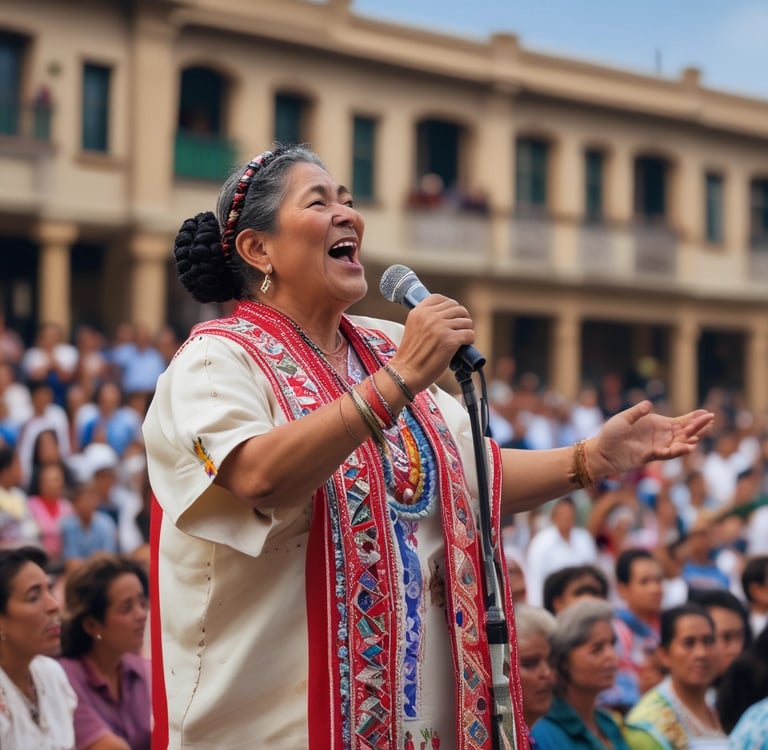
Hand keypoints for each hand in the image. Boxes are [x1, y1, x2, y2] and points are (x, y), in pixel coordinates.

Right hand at [388, 295, 474, 392]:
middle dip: (461, 318)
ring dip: (466, 330)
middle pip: (457, 308)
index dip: (450, 306)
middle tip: (460, 328)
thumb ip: (425, 319)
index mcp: (419, 312)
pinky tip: (464, 345)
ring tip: (461, 339)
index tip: (452, 315)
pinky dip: (470, 340)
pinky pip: (469, 334)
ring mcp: (440, 327)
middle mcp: (430, 316)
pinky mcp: (450, 340)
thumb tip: (446, 316)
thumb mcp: (412, 328)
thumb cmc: (410, 356)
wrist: (405, 373)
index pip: (440, 298)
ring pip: (466, 320)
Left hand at [589, 400, 713, 477]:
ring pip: (679, 443)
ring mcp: (657, 446)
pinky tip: (687, 447)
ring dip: (690, 439)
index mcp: (657, 424)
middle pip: (684, 432)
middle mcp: (660, 435)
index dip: (693, 418)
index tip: (707, 413)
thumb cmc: (610, 434)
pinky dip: (677, 450)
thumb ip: (637, 412)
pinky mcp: (651, 456)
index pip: (680, 421)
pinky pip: (667, 453)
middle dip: (698, 427)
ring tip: (701, 435)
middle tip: (711, 420)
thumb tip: (649, 404)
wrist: (601, 452)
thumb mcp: (623, 419)